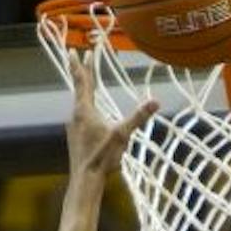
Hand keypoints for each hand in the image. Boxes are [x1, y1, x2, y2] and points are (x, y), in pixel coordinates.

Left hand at [65, 48, 158, 176]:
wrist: (85, 179)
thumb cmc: (103, 157)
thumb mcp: (123, 135)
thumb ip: (138, 117)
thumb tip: (156, 102)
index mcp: (85, 110)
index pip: (83, 81)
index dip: (81, 65)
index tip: (75, 50)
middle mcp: (76, 115)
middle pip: (78, 88)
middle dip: (79, 71)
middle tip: (75, 55)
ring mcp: (74, 127)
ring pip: (78, 102)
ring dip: (82, 89)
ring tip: (85, 81)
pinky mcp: (75, 137)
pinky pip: (80, 115)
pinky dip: (84, 106)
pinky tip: (90, 113)